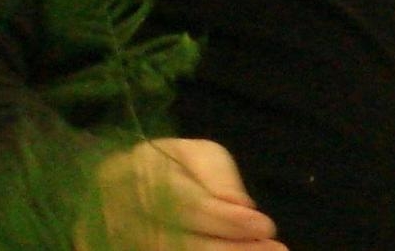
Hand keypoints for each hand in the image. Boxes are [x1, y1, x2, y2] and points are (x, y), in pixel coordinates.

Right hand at [80, 138, 285, 250]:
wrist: (119, 188)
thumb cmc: (167, 167)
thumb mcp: (195, 154)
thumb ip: (217, 177)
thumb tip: (241, 208)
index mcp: (138, 174)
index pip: (187, 204)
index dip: (226, 220)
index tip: (265, 226)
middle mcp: (123, 214)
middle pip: (181, 242)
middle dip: (231, 249)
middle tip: (274, 250)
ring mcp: (123, 241)